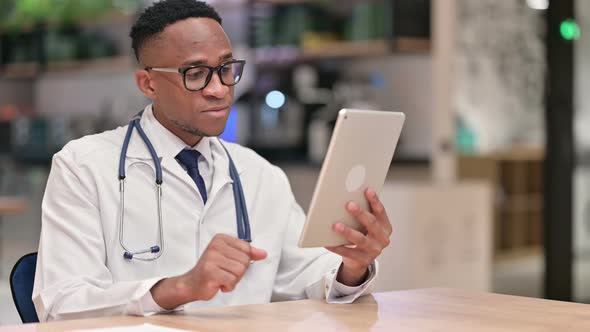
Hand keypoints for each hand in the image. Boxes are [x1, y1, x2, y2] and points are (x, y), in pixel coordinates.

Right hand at [151, 234, 266, 308]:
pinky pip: (232, 281)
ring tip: (222, 277)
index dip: (243, 260)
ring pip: (240, 271)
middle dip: (238, 271)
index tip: (231, 262)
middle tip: (225, 272)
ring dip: (234, 279)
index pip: (246, 248)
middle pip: (245, 260)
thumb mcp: (230, 257)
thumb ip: (247, 253)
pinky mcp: (210, 272)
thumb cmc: (211, 270)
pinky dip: (229, 286)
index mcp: (221, 238)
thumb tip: (262, 253)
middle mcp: (215, 246)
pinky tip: (219, 283)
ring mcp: (212, 258)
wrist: (192, 283)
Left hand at [326, 188, 391, 285]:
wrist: (360, 259)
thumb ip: (363, 213)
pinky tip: (327, 242)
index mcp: (385, 227)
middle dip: (360, 214)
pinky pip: (348, 253)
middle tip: (349, 204)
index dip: (375, 201)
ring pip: (360, 239)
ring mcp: (374, 251)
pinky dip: (337, 248)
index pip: (381, 212)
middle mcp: (383, 239)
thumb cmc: (362, 235)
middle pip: (372, 224)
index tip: (367, 190)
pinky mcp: (363, 260)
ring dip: (348, 232)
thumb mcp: (366, 225)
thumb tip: (348, 196)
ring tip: (336, 225)